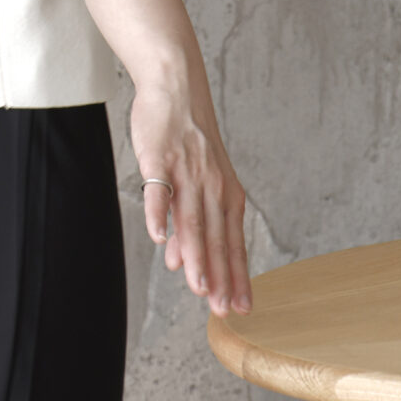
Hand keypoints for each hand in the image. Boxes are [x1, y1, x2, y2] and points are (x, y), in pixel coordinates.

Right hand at [130, 75, 251, 315]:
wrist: (178, 91)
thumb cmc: (189, 143)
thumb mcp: (198, 184)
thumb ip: (189, 225)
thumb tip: (179, 261)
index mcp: (228, 197)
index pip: (233, 245)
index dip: (237, 278)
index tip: (242, 308)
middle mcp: (213, 189)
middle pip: (216, 240)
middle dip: (220, 278)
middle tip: (223, 309)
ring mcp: (187, 174)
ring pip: (192, 221)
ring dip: (195, 256)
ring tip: (197, 287)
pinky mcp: (160, 159)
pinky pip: (159, 191)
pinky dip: (159, 215)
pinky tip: (158, 240)